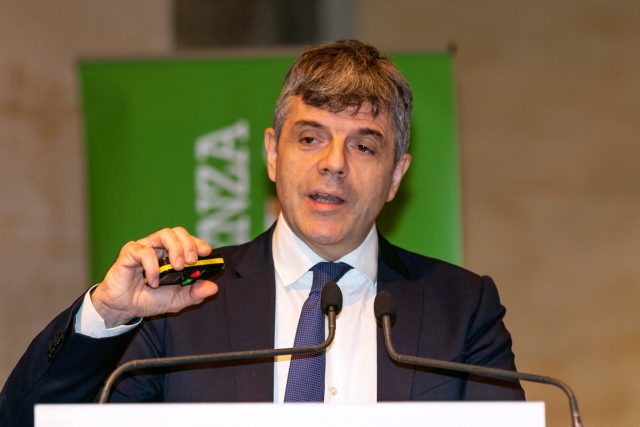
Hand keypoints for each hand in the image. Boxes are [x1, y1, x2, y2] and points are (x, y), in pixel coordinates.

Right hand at [91, 227, 218, 326]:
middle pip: (177, 232)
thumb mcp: (177, 300)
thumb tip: (214, 287)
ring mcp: (144, 248)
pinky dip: (153, 267)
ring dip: (175, 248)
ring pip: (163, 234)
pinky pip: (144, 251)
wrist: (123, 309)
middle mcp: (159, 248)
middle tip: (191, 261)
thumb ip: (195, 294)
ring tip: (178, 267)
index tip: (206, 252)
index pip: (187, 239)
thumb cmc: (149, 299)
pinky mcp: (129, 253)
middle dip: (188, 244)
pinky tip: (153, 282)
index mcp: (171, 254)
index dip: (198, 242)